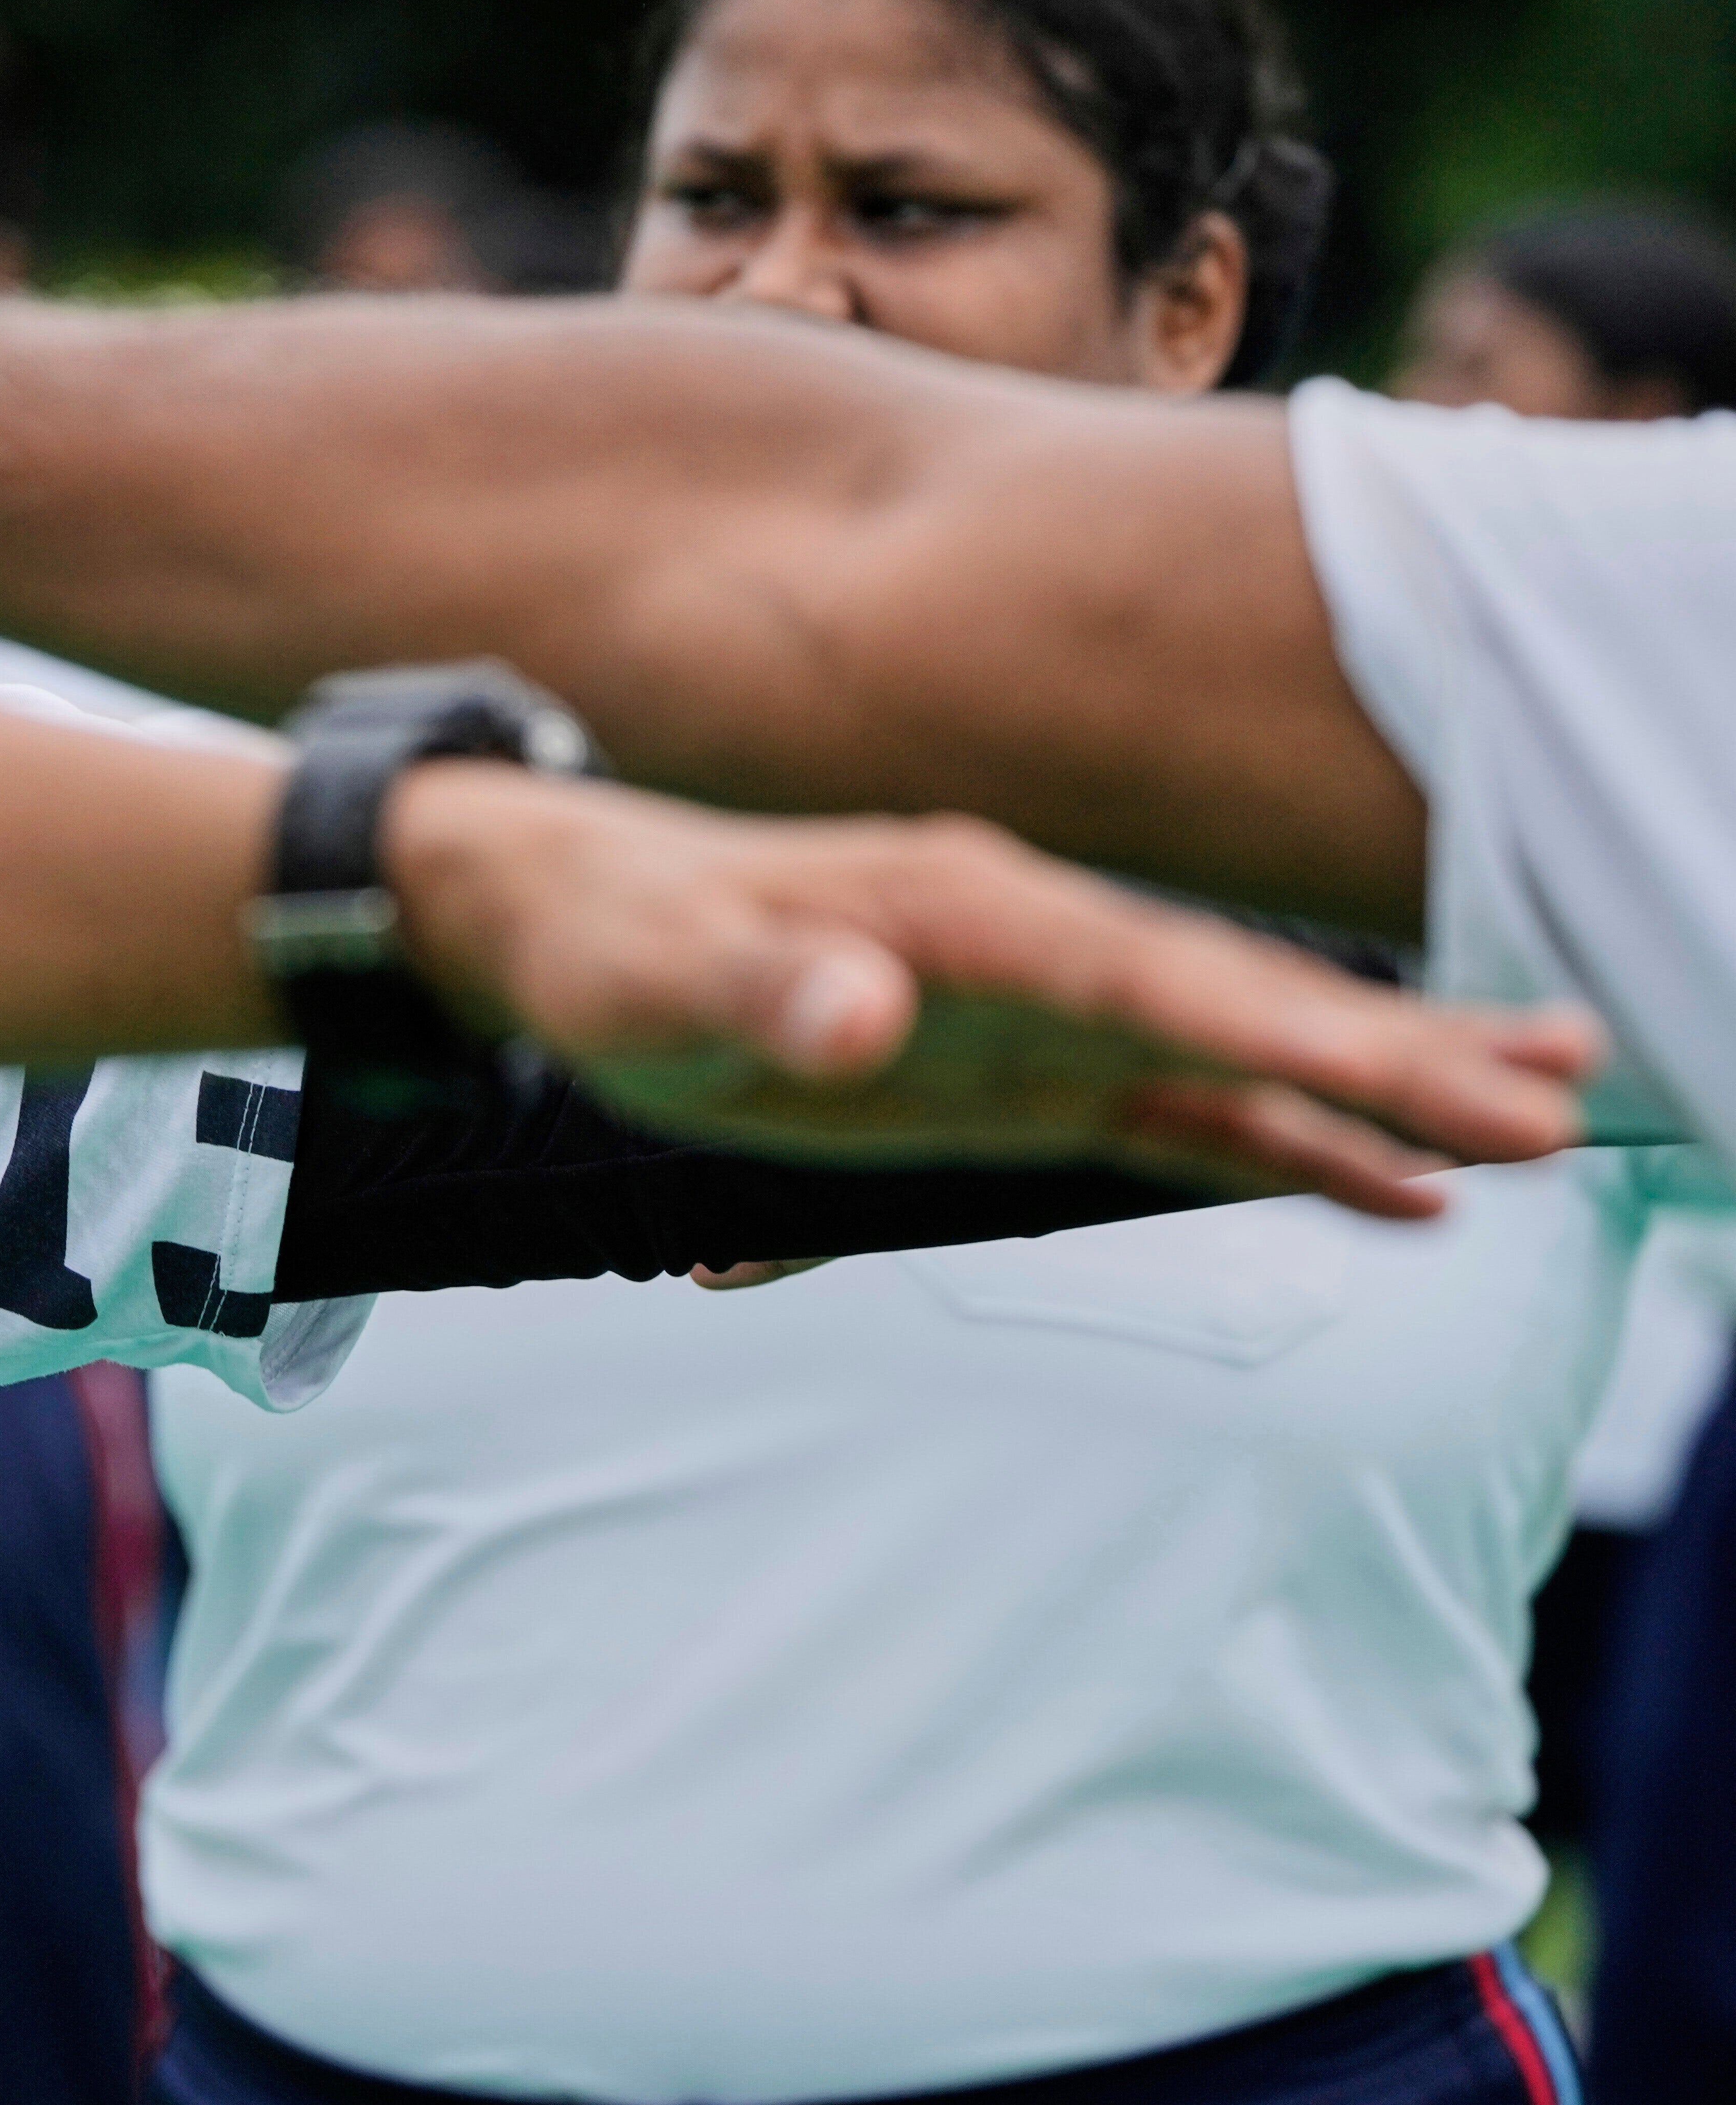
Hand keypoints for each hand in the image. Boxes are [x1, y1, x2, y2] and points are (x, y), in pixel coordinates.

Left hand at [376, 762, 1596, 1216]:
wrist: (549, 914)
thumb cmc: (595, 940)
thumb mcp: (648, 978)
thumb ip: (759, 992)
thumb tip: (859, 1018)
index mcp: (959, 911)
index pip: (1156, 974)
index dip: (1289, 1026)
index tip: (1416, 1077)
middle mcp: (1022, 949)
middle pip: (1236, 1003)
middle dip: (1390, 1056)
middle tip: (1554, 1101)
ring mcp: (1029, 1010)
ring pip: (1235, 1051)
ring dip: (1377, 1090)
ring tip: (1538, 1122)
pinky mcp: (1011, 1073)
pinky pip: (1174, 1108)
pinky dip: (1283, 1146)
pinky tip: (1394, 1193)